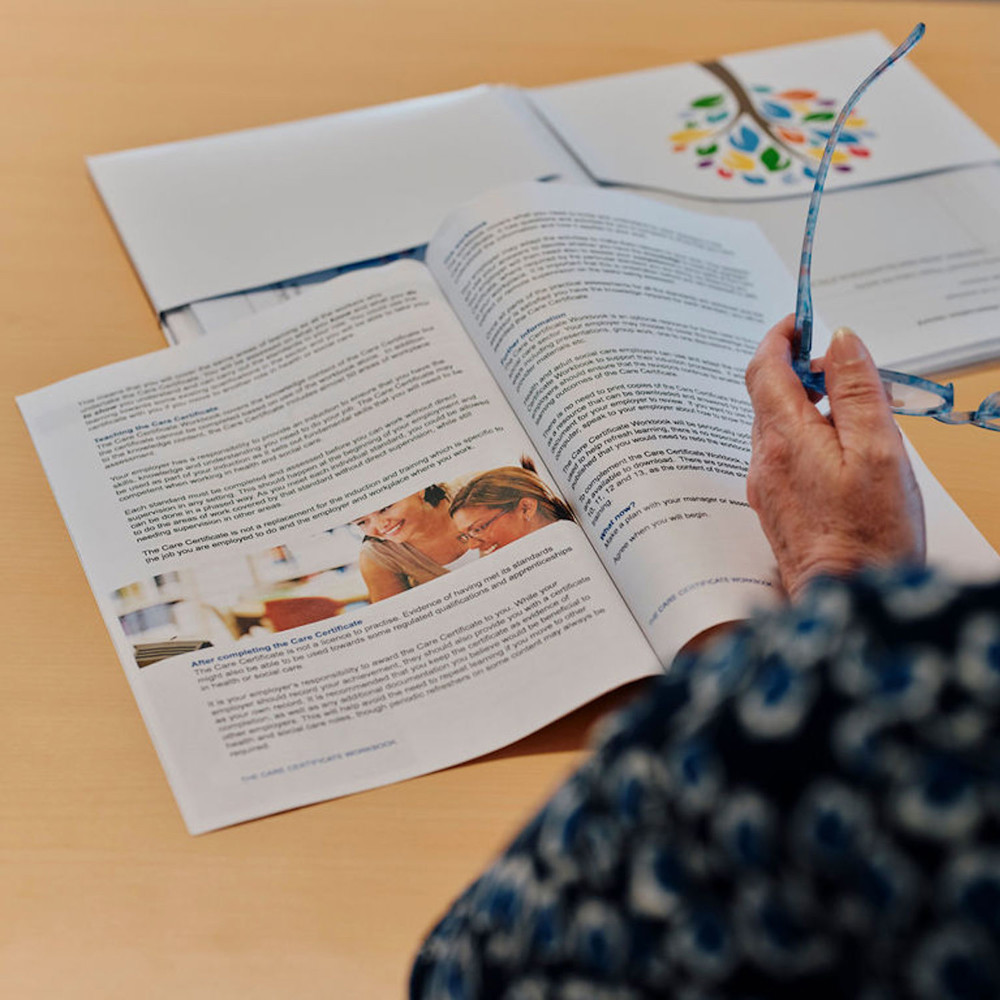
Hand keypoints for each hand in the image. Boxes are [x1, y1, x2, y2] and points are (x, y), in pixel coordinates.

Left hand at [744, 315, 925, 598]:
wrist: (846, 601)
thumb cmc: (871, 533)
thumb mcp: (879, 450)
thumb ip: (858, 391)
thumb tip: (840, 341)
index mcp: (785, 439)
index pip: (764, 369)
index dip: (781, 338)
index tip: (803, 323)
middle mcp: (764, 459)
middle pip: (768, 395)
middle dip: (798, 370)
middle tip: (841, 367)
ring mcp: (765, 484)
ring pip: (776, 425)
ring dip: (804, 404)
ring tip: (851, 411)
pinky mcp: (774, 505)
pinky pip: (781, 453)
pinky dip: (804, 435)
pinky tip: (839, 451)